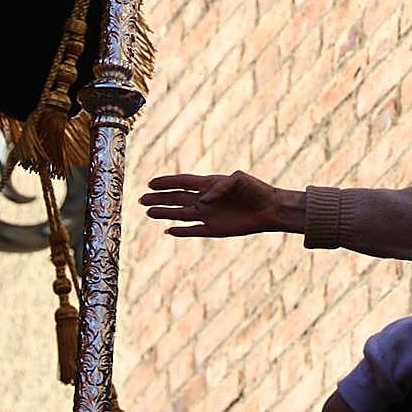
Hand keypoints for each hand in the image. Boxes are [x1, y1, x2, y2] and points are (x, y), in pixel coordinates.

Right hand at [139, 171, 304, 236]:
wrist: (270, 209)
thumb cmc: (256, 190)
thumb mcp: (240, 179)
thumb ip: (221, 186)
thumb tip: (204, 199)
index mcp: (209, 184)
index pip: (183, 182)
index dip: (167, 183)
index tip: (150, 184)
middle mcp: (205, 200)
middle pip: (177, 199)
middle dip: (159, 199)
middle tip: (141, 200)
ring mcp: (208, 215)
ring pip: (181, 214)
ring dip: (165, 213)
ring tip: (148, 212)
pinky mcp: (215, 229)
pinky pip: (194, 230)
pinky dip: (182, 231)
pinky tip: (168, 230)